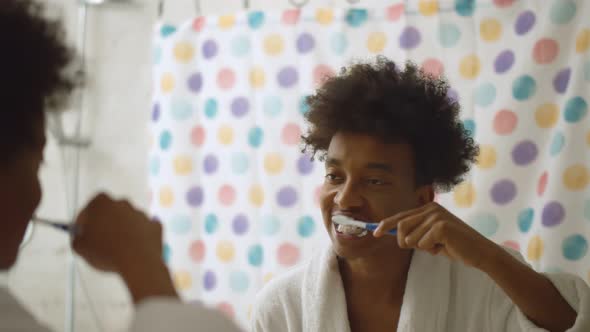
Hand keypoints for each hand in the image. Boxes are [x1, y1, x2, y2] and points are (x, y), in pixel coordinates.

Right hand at [72, 193, 176, 303]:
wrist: (138, 261)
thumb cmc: (105, 252)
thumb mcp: (80, 248)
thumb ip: (77, 238)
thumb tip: (80, 237)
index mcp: (102, 203)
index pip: (89, 207)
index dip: (85, 220)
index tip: (83, 233)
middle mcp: (123, 203)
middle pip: (110, 211)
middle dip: (105, 224)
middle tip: (100, 242)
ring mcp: (141, 213)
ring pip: (128, 221)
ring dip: (123, 231)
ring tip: (118, 250)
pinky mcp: (155, 225)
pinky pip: (144, 230)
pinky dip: (140, 238)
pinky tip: (135, 250)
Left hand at [373, 202, 497, 268]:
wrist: (479, 252)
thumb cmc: (455, 246)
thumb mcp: (432, 237)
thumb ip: (416, 232)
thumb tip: (395, 235)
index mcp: (428, 208)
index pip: (401, 216)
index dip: (386, 224)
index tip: (375, 233)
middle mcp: (431, 208)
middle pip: (401, 227)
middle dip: (406, 242)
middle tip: (425, 247)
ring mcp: (436, 216)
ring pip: (411, 238)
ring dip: (423, 247)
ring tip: (439, 246)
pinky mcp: (441, 226)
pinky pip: (422, 244)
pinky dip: (431, 250)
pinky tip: (445, 247)